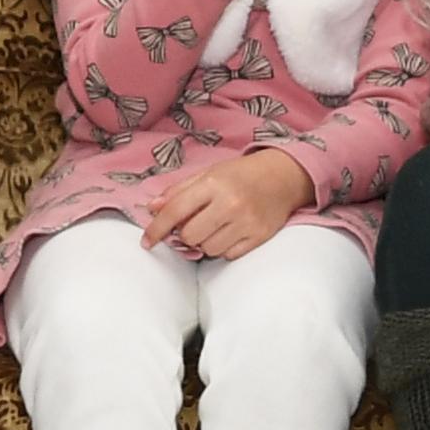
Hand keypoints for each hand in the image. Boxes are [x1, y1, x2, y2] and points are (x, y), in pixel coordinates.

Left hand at [140, 150, 311, 260]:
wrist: (283, 176)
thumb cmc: (241, 175)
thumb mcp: (208, 174)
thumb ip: (179, 191)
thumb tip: (152, 208)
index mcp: (212, 184)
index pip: (175, 211)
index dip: (156, 229)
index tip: (146, 241)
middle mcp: (229, 203)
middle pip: (190, 236)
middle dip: (186, 234)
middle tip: (196, 224)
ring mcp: (246, 221)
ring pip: (208, 249)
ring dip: (206, 242)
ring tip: (217, 226)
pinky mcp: (259, 236)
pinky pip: (229, 255)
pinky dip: (224, 248)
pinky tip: (230, 233)